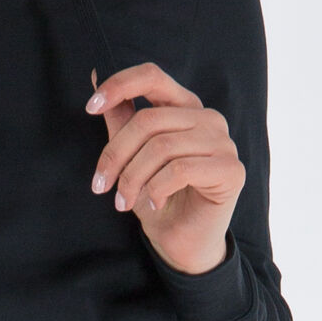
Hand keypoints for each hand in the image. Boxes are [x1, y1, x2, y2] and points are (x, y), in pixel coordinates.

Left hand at [87, 64, 244, 276]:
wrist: (182, 243)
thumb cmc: (157, 198)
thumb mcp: (131, 158)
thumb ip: (120, 120)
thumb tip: (95, 78)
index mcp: (184, 107)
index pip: (152, 76)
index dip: (119, 85)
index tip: (90, 108)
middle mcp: (207, 118)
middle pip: (148, 120)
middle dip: (115, 155)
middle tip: (100, 186)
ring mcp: (223, 142)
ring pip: (161, 147)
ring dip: (132, 178)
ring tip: (122, 202)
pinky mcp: (231, 169)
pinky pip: (180, 169)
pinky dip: (157, 189)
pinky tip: (153, 205)